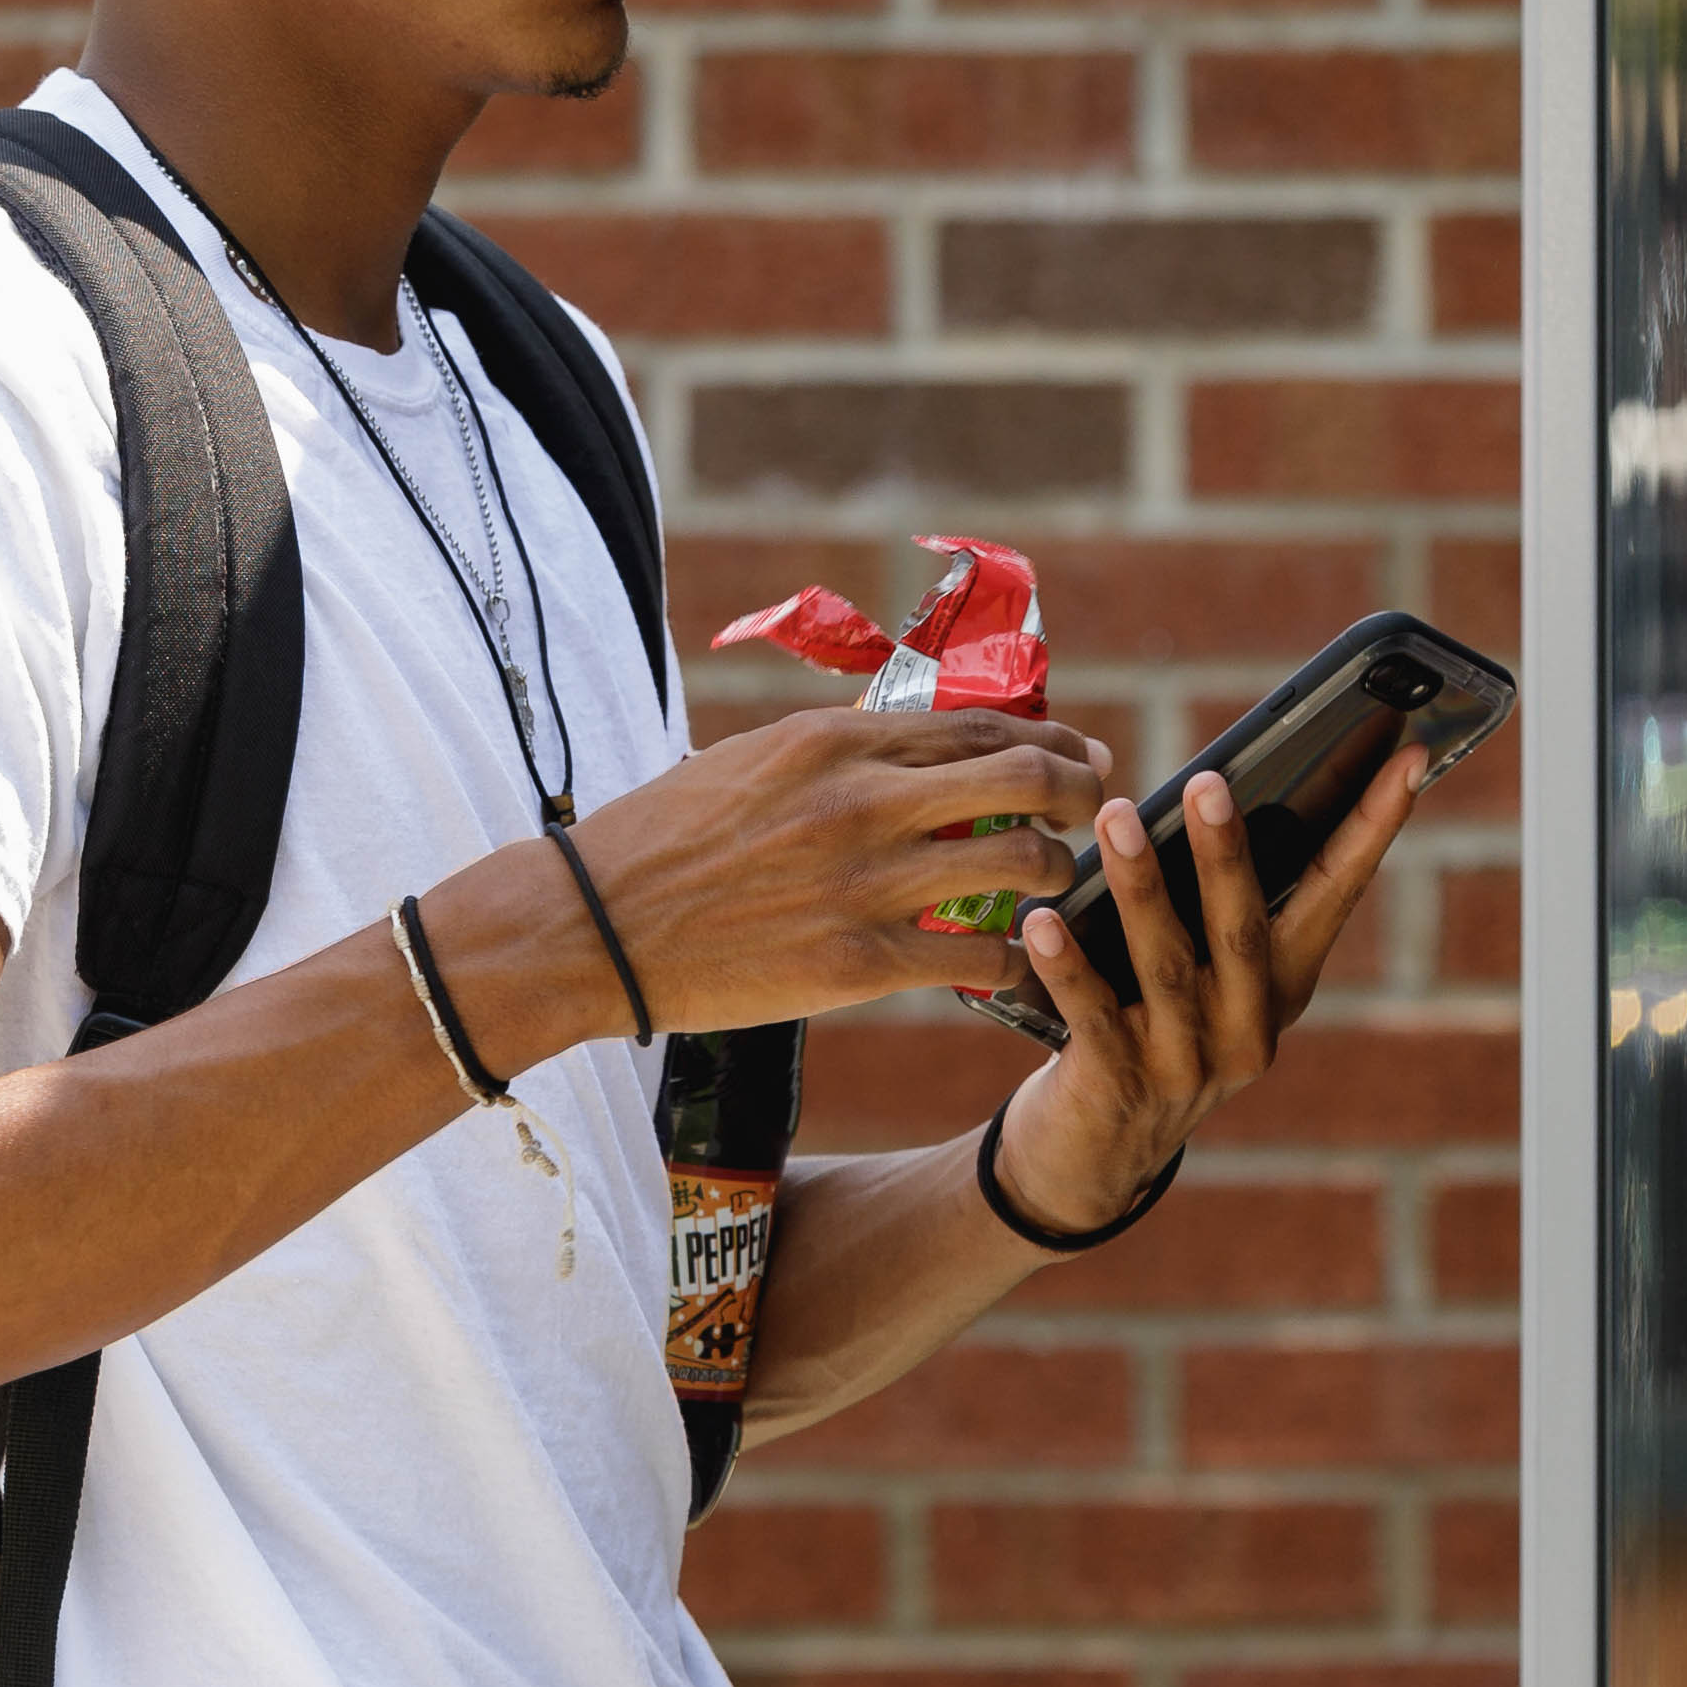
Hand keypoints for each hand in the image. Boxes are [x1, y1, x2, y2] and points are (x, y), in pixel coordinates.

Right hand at [451, 703, 1112, 1058]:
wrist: (591, 928)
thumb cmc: (661, 845)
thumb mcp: (749, 764)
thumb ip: (834, 756)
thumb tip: (908, 752)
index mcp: (832, 740)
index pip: (976, 722)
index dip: (1047, 736)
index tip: (1076, 754)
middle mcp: (860, 797)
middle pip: (1022, 773)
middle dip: (1079, 789)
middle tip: (1095, 809)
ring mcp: (865, 880)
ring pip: (1020, 860)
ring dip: (1057, 873)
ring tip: (1054, 888)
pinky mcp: (860, 961)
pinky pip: (981, 954)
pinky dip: (1018, 957)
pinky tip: (1016, 963)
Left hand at [987, 747, 1427, 1237]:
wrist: (1095, 1158)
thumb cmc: (1150, 1029)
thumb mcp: (1202, 978)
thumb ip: (1208, 908)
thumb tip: (1200, 797)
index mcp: (1282, 986)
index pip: (1337, 895)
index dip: (1372, 828)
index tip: (1408, 760)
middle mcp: (1248, 1027)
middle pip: (1245, 928)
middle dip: (1229, 853)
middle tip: (1210, 782)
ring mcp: (1188, 1063)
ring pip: (1168, 964)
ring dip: (1141, 888)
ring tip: (1115, 818)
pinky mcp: (1119, 1086)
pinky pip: (1094, 1013)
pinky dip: (1069, 964)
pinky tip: (1045, 919)